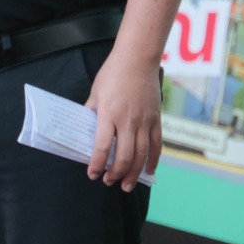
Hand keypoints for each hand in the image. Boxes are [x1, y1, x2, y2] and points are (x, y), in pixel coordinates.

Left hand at [84, 52, 161, 191]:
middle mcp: (128, 120)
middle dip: (116, 174)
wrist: (138, 58)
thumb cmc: (113, 73)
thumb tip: (87, 130)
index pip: (103, 147)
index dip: (97, 165)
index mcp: (109, 114)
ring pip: (141, 155)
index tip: (93, 174)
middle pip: (124, 157)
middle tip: (109, 182)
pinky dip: (153, 160)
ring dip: (134, 174)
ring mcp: (145, 121)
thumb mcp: (96, 92)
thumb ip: (92, 113)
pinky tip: (149, 171)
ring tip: (126, 185)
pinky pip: (157, 145)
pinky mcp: (156, 119)